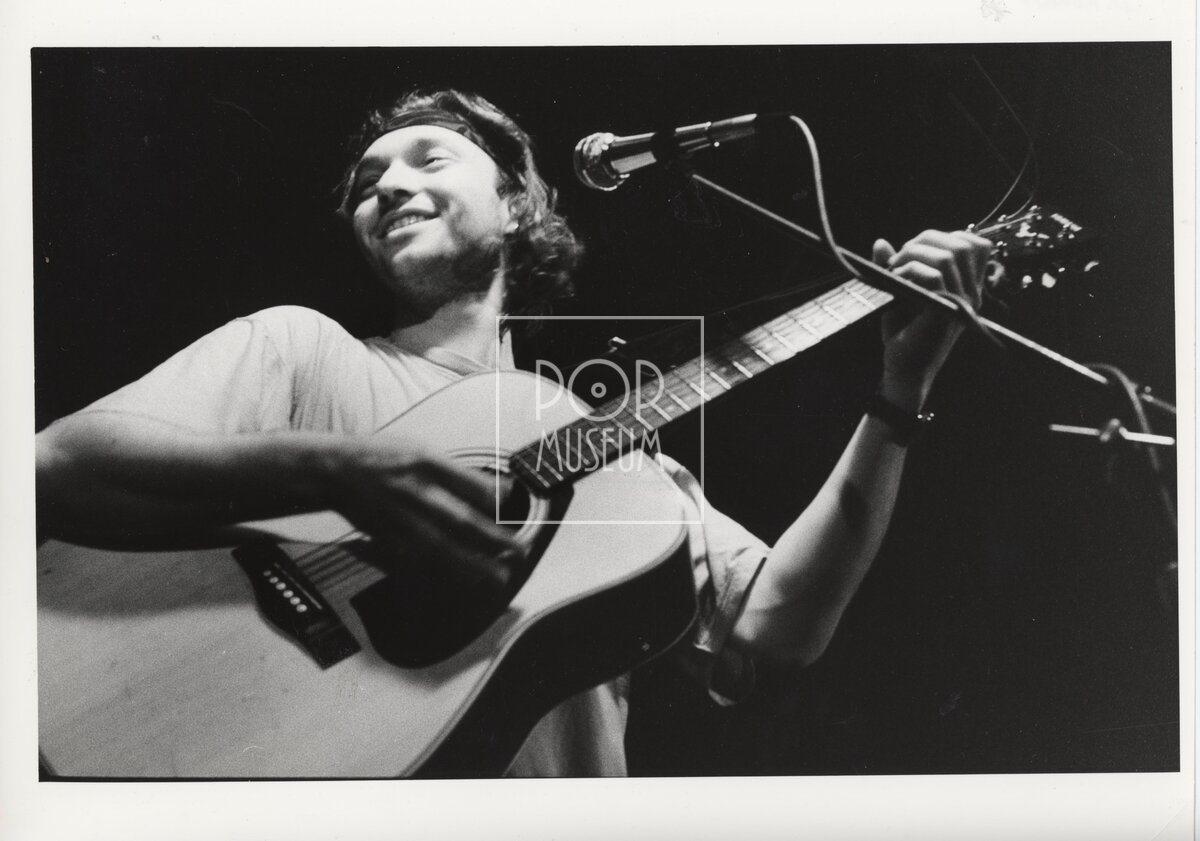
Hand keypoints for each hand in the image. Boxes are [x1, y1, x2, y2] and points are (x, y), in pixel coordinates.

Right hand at [323, 438, 523, 592]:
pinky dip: (441, 573)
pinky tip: (461, 583)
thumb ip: (457, 473)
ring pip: (441, 548)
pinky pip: (419, 560)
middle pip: (460, 521)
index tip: (517, 510)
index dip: (499, 500)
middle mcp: (416, 491)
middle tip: (519, 554)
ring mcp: (401, 518)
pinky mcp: (389, 538)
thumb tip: (498, 492)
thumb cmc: (384, 457)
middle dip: (493, 541)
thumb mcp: (423, 449)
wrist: (338, 470)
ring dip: (472, 566)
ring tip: (498, 580)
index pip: (470, 484)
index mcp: (428, 464)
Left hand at [872, 230, 992, 408]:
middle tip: (898, 260)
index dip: (944, 237)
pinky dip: (910, 271)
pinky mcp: (944, 313)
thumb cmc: (903, 331)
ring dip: (912, 255)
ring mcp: (960, 303)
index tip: (914, 250)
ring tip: (894, 270)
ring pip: (947, 257)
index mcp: (966, 286)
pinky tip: (896, 281)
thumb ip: (894, 265)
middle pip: (960, 244)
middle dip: (923, 241)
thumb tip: (880, 243)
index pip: (975, 244)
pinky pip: (934, 277)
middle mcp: (970, 294)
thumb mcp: (899, 291)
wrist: (903, 368)